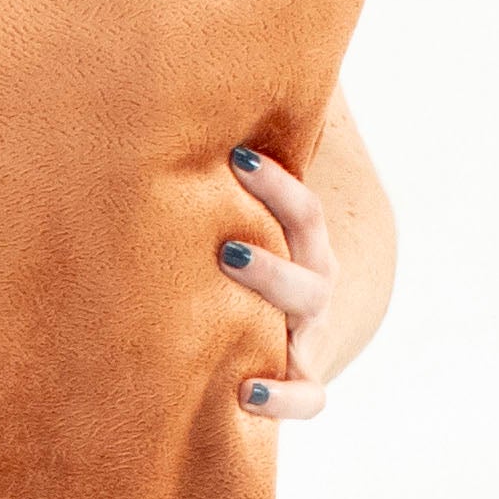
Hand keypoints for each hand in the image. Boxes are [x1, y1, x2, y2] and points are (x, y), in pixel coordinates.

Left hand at [217, 144, 338, 420]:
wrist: (281, 341)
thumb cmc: (249, 267)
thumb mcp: (245, 229)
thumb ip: (225, 189)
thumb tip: (184, 99)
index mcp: (305, 248)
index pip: (303, 214)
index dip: (278, 185)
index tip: (236, 159)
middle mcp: (313, 291)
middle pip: (309, 271)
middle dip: (271, 260)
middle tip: (225, 248)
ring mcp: (309, 338)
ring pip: (307, 326)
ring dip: (274, 314)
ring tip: (232, 322)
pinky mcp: (300, 381)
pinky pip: (306, 398)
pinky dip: (282, 398)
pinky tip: (245, 395)